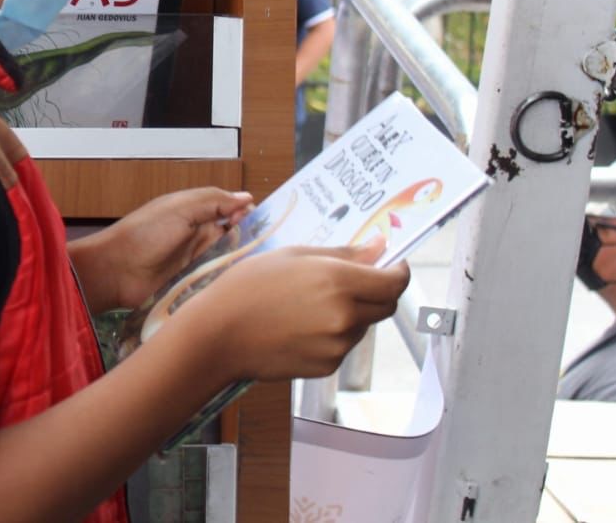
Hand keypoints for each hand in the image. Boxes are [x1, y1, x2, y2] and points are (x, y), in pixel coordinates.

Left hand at [71, 187, 252, 311]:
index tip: (257, 221)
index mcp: (195, 213)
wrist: (116, 271)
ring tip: (256, 265)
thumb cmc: (144, 234)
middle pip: (234, 237)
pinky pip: (217, 281)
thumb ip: (212, 201)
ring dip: (239, 261)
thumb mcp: (179, 208)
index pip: (231, 211)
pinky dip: (228, 280)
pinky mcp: (193, 285)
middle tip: (262, 246)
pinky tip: (242, 283)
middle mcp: (198, 236)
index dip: (246, 214)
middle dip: (249, 239)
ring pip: (229, 259)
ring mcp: (197, 262)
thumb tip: (247, 198)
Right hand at [188, 242, 409, 382]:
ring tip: (308, 305)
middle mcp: (345, 315)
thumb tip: (380, 248)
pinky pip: (342, 345)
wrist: (218, 334)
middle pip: (385, 305)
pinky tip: (299, 326)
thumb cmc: (247, 286)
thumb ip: (342, 254)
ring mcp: (337, 344)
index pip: (394, 282)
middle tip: (347, 282)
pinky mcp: (327, 365)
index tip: (391, 265)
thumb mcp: (292, 256)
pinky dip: (332, 334)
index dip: (398, 271)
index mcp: (338, 281)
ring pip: (362, 325)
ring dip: (351, 313)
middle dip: (376, 291)